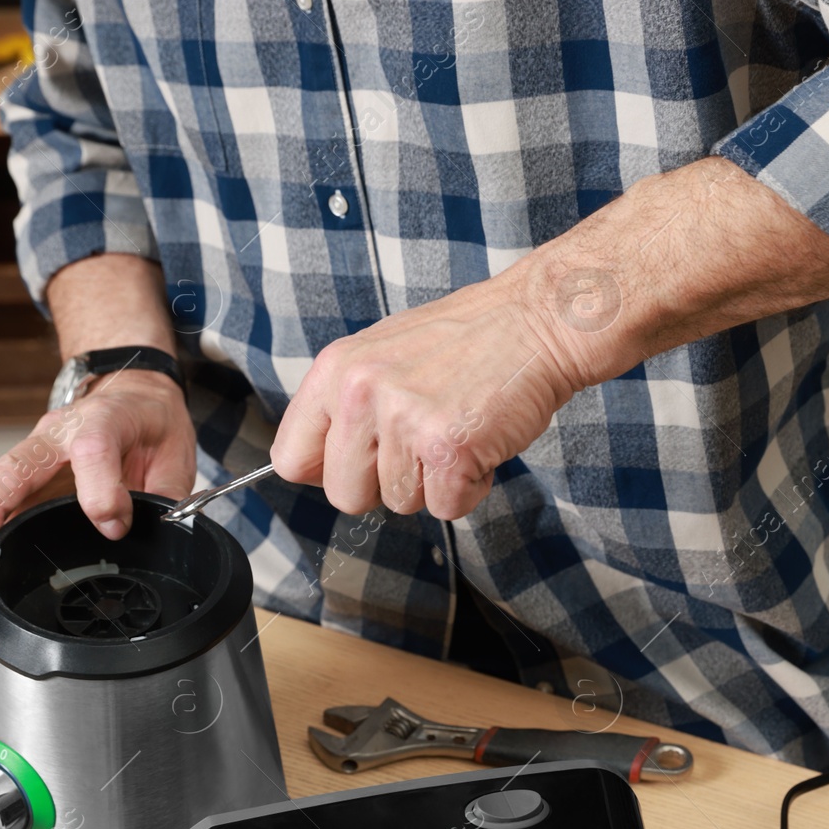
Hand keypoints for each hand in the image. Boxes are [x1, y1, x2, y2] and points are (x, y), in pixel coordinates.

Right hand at [0, 369, 196, 560]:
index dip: (100, 493)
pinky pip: (7, 496)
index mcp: (104, 419)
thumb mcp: (176, 451)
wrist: (134, 392)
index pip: (91, 450)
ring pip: (3, 483)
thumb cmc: (151, 419)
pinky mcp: (33, 468)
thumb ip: (163, 493)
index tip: (115, 524)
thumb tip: (145, 530)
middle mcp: (60, 432)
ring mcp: (40, 449)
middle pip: (19, 465)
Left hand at [269, 273, 576, 519]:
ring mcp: (404, 420)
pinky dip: (471, 487)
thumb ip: (344, 407)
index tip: (360, 463)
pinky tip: (480, 442)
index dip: (328, 472)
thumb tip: (305, 467)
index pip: (291, 458)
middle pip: (345, 495)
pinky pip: (447, 507)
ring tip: (458, 429)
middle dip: (386, 486)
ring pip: (401, 504)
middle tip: (422, 444)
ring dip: (436, 481)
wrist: (537, 321)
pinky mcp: (448, 446)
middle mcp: (361, 393)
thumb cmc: (466, 342)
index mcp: (336, 370)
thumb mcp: (382, 355)